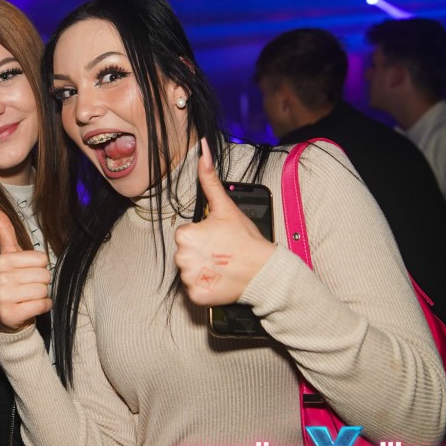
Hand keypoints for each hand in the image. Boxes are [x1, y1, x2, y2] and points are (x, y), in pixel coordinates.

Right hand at [0, 198, 51, 332]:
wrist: (7, 319)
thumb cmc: (13, 282)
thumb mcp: (9, 254)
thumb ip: (2, 227)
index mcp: (1, 260)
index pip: (40, 258)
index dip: (38, 266)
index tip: (23, 272)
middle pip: (45, 274)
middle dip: (41, 282)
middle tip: (26, 288)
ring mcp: (3, 295)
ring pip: (44, 289)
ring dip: (41, 296)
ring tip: (26, 298)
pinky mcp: (10, 313)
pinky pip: (43, 304)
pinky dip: (42, 308)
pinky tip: (29, 308)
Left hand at [174, 139, 276, 305]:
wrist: (264, 271)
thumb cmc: (246, 239)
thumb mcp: (226, 207)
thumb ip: (209, 178)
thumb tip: (203, 149)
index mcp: (185, 235)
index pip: (185, 236)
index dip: (202, 237)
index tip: (218, 240)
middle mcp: (181, 257)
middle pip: (185, 254)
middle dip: (200, 253)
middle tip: (221, 253)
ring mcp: (189, 278)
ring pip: (189, 272)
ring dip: (202, 270)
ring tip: (222, 266)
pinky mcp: (196, 296)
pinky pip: (194, 290)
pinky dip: (205, 287)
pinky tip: (219, 280)